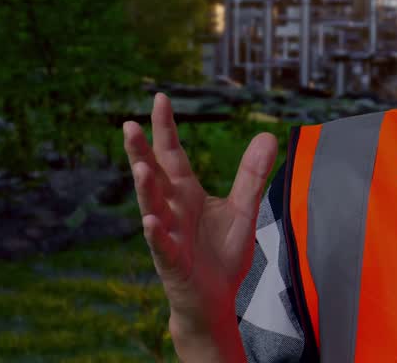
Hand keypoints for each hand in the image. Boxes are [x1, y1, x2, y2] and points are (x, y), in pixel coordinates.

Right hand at [122, 93, 277, 338]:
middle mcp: (172, 210)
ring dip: (146, 188)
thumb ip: (252, 174)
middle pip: (154, 176)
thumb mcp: (243, 208)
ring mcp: (168, 235)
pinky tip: (151, 220)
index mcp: (187, 193)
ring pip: (153, 207)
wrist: (215, 299)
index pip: (173, 155)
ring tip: (140, 166)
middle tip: (128, 124)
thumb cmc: (222, 253)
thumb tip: (268, 135)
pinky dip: (156, 233)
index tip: (160, 98)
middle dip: (141, 151)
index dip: (165, 128)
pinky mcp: (172, 262)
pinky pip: (162, 246)